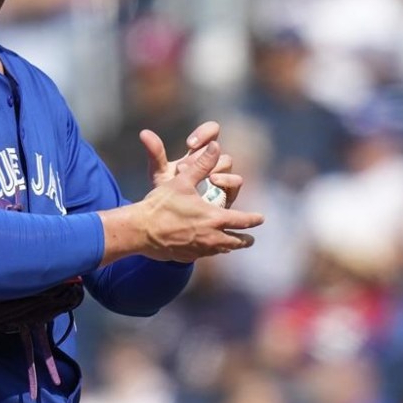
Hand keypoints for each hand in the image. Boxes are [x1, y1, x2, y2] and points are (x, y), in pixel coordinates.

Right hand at [97, 140, 263, 264]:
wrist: (141, 230)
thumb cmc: (161, 204)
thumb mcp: (182, 181)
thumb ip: (202, 165)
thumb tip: (216, 146)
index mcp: (215, 218)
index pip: (243, 221)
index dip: (253, 219)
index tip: (261, 219)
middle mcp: (212, 237)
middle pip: (236, 242)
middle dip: (245, 240)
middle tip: (250, 239)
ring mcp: (199, 250)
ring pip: (221, 250)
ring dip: (228, 246)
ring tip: (231, 244)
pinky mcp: (187, 256)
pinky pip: (204, 255)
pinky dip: (210, 250)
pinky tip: (206, 248)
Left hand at [140, 121, 241, 206]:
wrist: (171, 220)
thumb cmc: (165, 194)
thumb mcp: (159, 173)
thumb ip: (155, 153)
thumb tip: (144, 132)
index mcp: (196, 154)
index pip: (210, 132)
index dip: (205, 133)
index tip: (190, 143)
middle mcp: (211, 163)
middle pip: (218, 149)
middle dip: (204, 158)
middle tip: (186, 167)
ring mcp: (221, 177)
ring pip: (227, 163)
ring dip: (217, 169)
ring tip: (208, 178)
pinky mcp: (228, 193)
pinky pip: (235, 182)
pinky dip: (226, 182)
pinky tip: (213, 185)